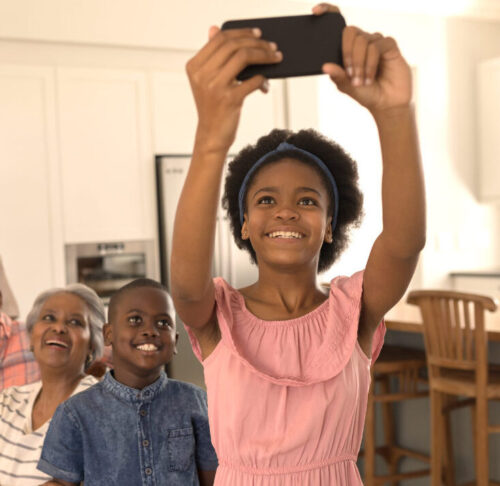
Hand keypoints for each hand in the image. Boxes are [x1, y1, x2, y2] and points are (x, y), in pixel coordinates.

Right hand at [186, 26, 282, 153]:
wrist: (211, 136)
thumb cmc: (213, 107)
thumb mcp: (207, 81)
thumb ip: (212, 57)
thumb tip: (214, 29)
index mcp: (194, 66)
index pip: (220, 39)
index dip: (242, 33)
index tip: (258, 34)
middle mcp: (202, 75)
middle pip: (234, 45)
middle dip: (257, 43)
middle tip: (273, 46)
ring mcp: (215, 87)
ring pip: (244, 57)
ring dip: (264, 56)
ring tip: (276, 59)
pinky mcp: (229, 100)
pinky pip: (253, 80)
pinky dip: (263, 80)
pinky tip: (266, 85)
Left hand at [313, 3, 411, 112]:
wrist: (386, 103)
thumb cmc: (366, 93)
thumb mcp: (347, 86)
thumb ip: (337, 76)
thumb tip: (325, 66)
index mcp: (348, 48)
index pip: (338, 23)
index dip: (328, 11)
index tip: (315, 12)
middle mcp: (361, 42)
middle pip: (350, 32)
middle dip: (346, 52)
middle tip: (349, 73)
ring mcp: (376, 42)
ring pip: (363, 41)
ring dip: (359, 63)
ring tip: (360, 81)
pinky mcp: (389, 46)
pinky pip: (377, 46)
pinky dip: (370, 64)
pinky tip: (369, 77)